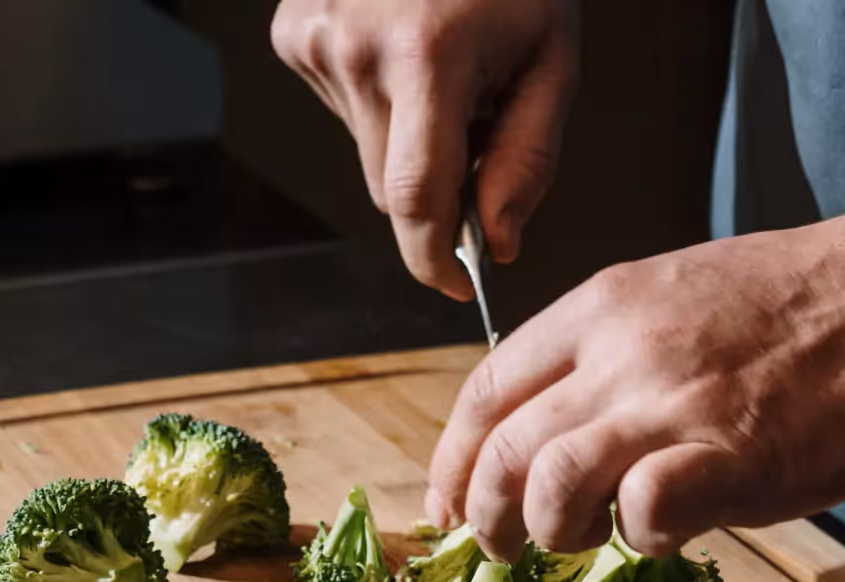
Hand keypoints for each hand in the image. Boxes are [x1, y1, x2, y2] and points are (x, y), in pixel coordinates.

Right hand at [272, 0, 578, 298]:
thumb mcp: (552, 61)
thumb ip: (527, 159)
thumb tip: (499, 243)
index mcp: (426, 56)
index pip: (415, 198)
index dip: (434, 258)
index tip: (458, 286)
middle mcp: (354, 47)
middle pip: (392, 188)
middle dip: (438, 193)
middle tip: (480, 135)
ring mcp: (313, 36)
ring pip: (368, 156)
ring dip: (410, 144)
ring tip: (446, 73)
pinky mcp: (293, 32)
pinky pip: (345, 113)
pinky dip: (381, 107)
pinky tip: (406, 54)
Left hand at [425, 156, 844, 559]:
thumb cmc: (812, 302)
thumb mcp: (688, 298)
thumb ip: (626, 360)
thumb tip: (590, 442)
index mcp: (604, 306)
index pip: (486, 391)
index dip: (455, 460)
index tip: (450, 504)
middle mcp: (620, 352)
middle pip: (502, 453)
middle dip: (487, 519)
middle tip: (505, 550)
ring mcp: (673, 403)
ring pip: (548, 490)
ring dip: (555, 535)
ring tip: (589, 542)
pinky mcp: (732, 456)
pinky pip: (643, 514)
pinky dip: (644, 538)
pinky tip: (675, 531)